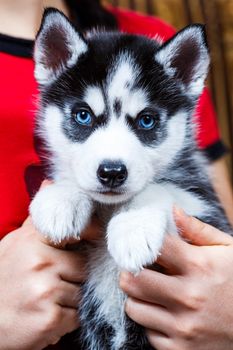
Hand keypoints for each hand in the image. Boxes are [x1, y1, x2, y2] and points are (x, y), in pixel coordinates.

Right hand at [0, 216, 85, 349]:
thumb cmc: (3, 280)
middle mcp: (40, 262)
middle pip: (83, 266)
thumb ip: (39, 226)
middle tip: (56, 282)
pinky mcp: (50, 318)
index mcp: (32, 241)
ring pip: (82, 292)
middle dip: (75, 276)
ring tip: (48, 300)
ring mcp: (46, 290)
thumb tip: (57, 197)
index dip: (90, 232)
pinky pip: (77, 315)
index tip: (95, 236)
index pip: (74, 229)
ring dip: (71, 299)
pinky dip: (67, 319)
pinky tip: (48, 315)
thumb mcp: (16, 245)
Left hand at [120, 208, 232, 349]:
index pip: (153, 248)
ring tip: (150, 292)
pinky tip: (166, 313)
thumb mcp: (228, 250)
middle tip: (135, 269)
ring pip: (133, 307)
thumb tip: (172, 210)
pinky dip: (152, 322)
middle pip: (133, 279)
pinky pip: (148, 332)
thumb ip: (198, 231)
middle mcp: (189, 296)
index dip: (142, 242)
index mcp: (199, 266)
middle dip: (130, 272)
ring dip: (137, 297)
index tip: (139, 244)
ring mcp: (184, 326)